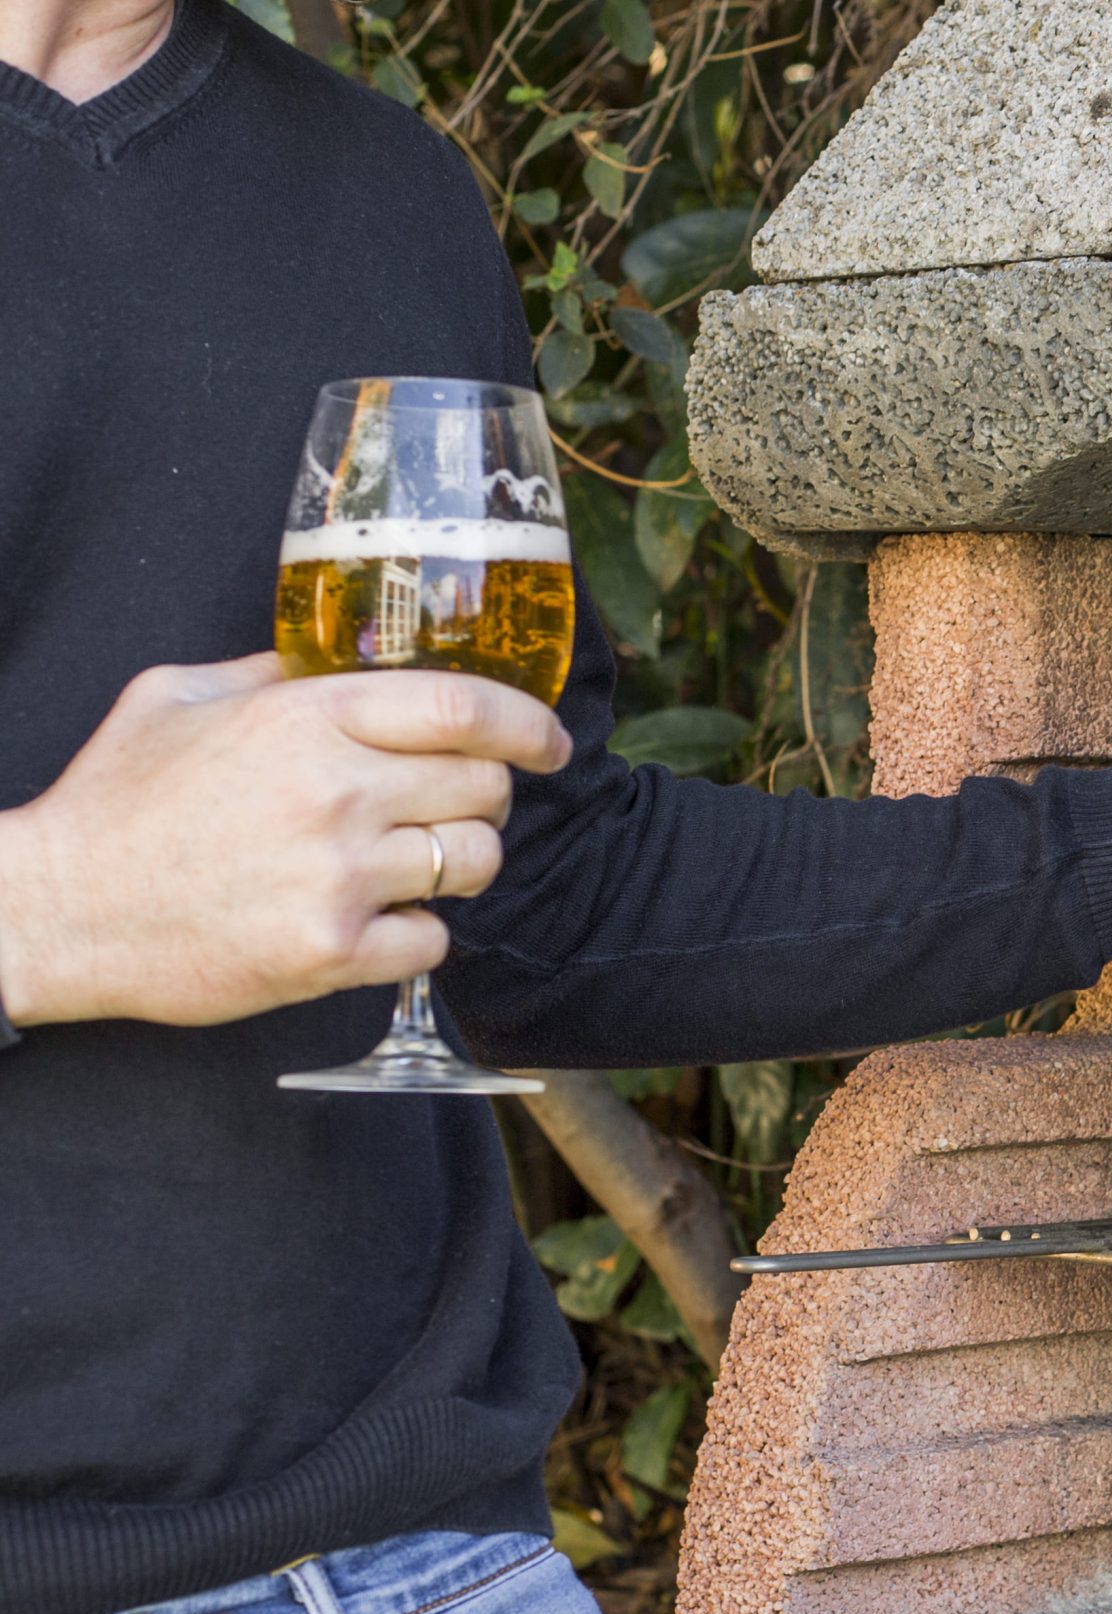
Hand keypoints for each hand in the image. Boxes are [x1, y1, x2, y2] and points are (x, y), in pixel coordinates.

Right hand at [0, 655, 571, 1028]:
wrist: (59, 911)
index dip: (526, 723)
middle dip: (482, 798)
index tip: (550, 741)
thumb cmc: (117, 803)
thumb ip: (272, 675)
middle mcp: (336, 794)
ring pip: (473, 863)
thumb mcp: (180, 699)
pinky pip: (434, 940)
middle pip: (484, 788)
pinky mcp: (333, 952)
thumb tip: (338, 660)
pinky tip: (369, 922)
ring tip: (406, 866)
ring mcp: (339, 877)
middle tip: (446, 809)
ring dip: (455, 865)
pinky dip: (416, 935)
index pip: (462, 705)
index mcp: (306, 721)